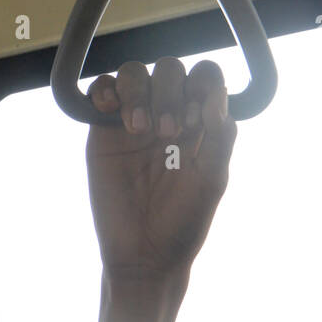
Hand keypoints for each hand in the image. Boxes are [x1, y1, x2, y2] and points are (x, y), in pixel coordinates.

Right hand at [85, 58, 236, 277]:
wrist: (142, 252)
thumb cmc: (183, 221)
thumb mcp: (213, 181)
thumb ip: (220, 139)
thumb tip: (216, 101)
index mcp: (201, 123)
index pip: (206, 79)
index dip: (202, 87)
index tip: (197, 121)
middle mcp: (169, 114)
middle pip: (169, 70)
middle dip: (169, 93)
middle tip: (167, 133)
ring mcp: (133, 119)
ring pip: (134, 73)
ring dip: (137, 92)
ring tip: (137, 130)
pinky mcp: (102, 129)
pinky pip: (101, 90)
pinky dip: (104, 90)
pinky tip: (109, 110)